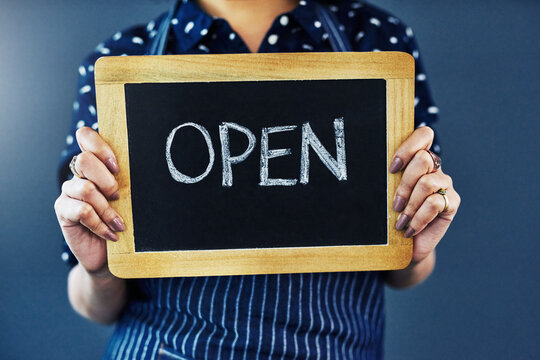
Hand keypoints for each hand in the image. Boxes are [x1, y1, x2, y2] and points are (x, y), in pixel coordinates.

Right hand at [54, 127, 124, 277]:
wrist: (110, 254)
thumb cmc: (122, 221)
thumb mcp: (129, 199)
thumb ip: (128, 182)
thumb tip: (145, 169)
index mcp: (96, 164)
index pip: (86, 137)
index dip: (100, 147)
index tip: (117, 167)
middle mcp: (79, 174)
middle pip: (85, 160)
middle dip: (107, 180)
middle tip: (119, 197)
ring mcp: (69, 192)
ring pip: (85, 188)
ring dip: (107, 209)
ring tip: (120, 224)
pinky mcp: (63, 211)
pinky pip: (82, 211)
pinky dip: (101, 224)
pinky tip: (111, 234)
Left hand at [390, 127, 459, 263]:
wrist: (405, 245)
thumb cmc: (392, 217)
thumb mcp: (385, 195)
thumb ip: (386, 179)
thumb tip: (368, 167)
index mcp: (417, 160)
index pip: (423, 136)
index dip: (408, 147)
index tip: (392, 169)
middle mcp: (434, 168)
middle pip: (424, 159)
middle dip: (404, 184)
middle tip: (394, 204)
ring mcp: (445, 185)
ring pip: (427, 182)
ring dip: (410, 205)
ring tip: (400, 221)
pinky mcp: (451, 203)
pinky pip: (434, 203)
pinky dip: (418, 218)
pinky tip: (410, 229)